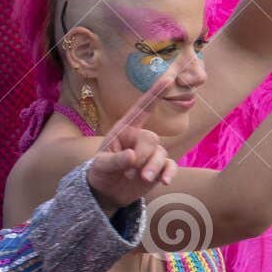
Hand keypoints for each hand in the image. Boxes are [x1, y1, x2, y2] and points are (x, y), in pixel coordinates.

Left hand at [87, 75, 179, 209]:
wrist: (107, 192)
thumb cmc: (100, 172)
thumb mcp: (101, 166)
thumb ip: (115, 161)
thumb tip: (132, 157)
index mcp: (124, 130)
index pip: (141, 109)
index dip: (154, 94)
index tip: (168, 78)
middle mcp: (139, 138)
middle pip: (151, 139)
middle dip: (143, 156)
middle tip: (131, 172)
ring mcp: (151, 153)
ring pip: (161, 154)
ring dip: (153, 167)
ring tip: (142, 179)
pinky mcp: (159, 167)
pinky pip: (170, 166)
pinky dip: (169, 173)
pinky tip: (165, 182)